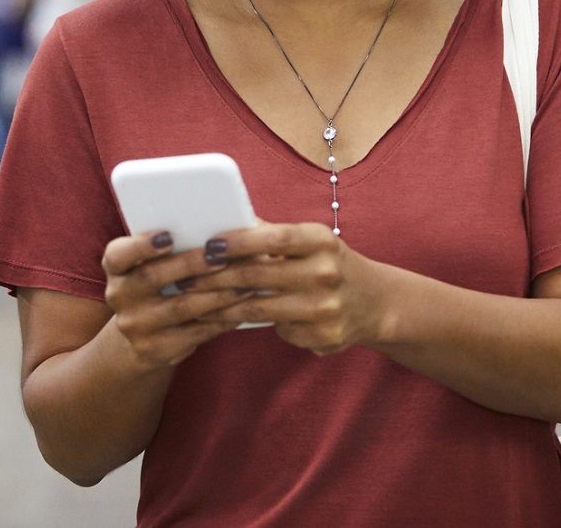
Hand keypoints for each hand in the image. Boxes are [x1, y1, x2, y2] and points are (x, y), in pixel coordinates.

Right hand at [101, 231, 254, 371]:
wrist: (141, 338)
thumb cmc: (159, 287)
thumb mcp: (152, 265)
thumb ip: (174, 247)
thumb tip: (222, 228)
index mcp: (116, 268)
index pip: (118, 254)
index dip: (141, 245)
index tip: (168, 236)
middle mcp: (118, 296)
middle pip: (152, 277)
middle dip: (189, 264)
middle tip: (222, 255)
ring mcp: (134, 325)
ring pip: (180, 307)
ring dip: (216, 295)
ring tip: (245, 284)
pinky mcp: (153, 349)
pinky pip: (193, 333)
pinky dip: (220, 320)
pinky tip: (240, 310)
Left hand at [185, 223, 387, 355]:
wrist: (376, 303)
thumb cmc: (329, 264)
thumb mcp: (311, 242)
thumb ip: (272, 235)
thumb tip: (225, 222)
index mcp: (321, 241)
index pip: (274, 238)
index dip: (238, 241)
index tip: (208, 244)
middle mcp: (326, 274)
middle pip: (258, 275)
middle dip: (215, 277)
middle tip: (184, 277)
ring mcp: (326, 309)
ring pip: (259, 308)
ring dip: (221, 305)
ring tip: (194, 301)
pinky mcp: (323, 337)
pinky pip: (276, 330)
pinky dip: (253, 326)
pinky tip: (231, 321)